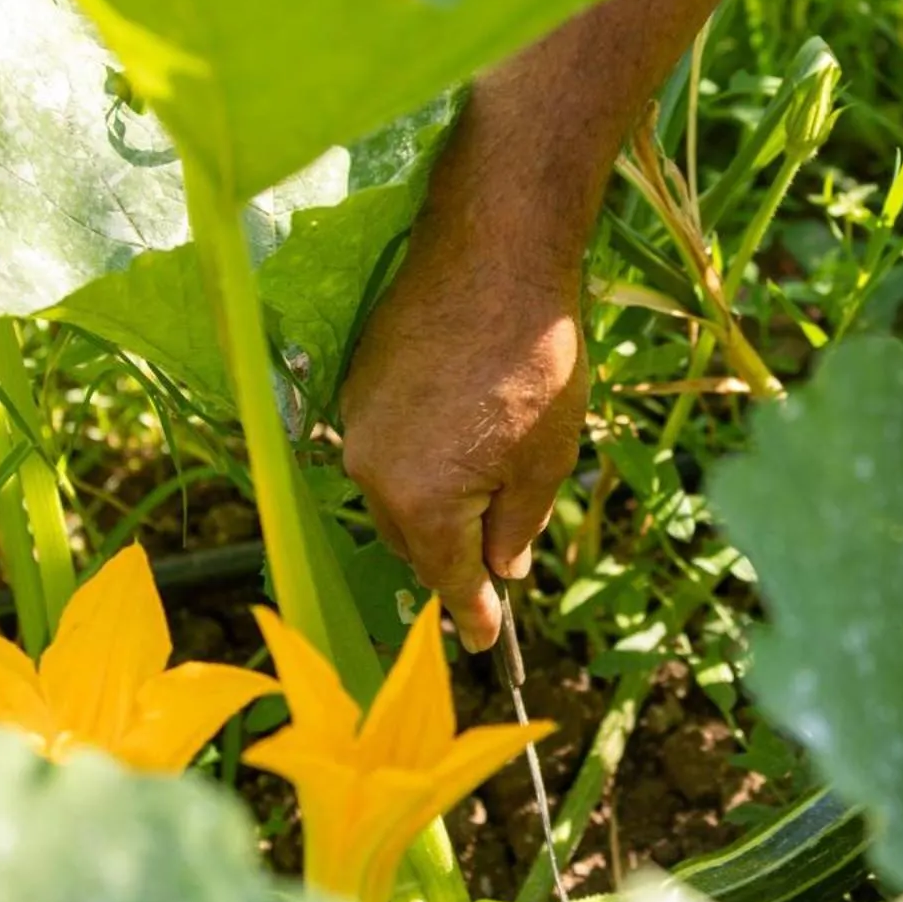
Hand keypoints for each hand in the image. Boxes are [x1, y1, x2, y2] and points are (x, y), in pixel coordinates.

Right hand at [341, 142, 589, 653]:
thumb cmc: (533, 362)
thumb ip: (519, 526)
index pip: (447, 580)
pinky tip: (459, 432)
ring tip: (488, 480)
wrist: (494, 258)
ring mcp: (357, 425)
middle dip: (454, 554)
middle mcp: (372, 471)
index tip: (480, 643)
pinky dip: (418, 459)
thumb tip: (501, 569)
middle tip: (497, 561)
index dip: (470, 615)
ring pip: (396, 495)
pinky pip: (384, 448)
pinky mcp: (356, 385)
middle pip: (415, 541)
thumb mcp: (546, 459)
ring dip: (435, 503)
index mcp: (423, 501)